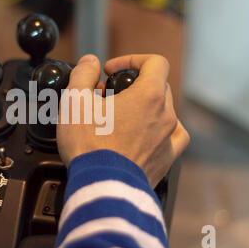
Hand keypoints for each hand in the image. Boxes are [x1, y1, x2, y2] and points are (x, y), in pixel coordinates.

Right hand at [57, 54, 189, 187]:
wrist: (102, 187)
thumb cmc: (90, 146)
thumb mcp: (76, 101)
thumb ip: (83, 74)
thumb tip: (89, 62)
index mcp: (149, 96)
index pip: (155, 62)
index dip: (131, 60)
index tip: (112, 70)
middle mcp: (166, 116)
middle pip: (158, 86)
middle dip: (132, 84)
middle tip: (108, 96)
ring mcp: (168, 139)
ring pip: (165, 111)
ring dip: (146, 107)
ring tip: (124, 116)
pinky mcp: (165, 160)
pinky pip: (173, 138)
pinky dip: (161, 131)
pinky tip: (146, 135)